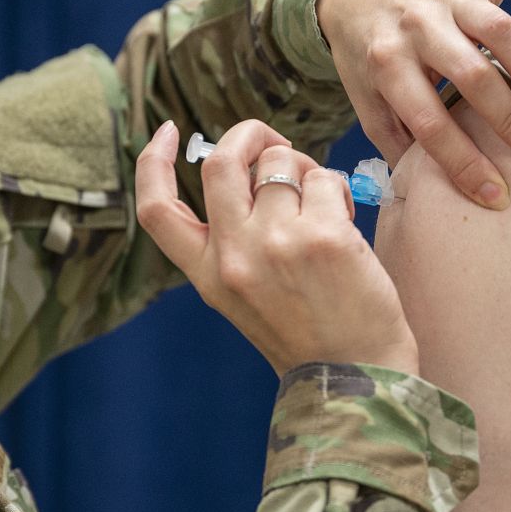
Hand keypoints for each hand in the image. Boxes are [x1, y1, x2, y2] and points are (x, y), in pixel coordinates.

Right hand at [136, 119, 419, 376]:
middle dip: (247, 134)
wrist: (357, 381)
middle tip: (272, 140)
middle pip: (219, 163)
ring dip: (305, 169)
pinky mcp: (325, 237)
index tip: (169, 130)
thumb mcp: (245, 296)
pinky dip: (336, 189)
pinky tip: (345, 221)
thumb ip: (235, 241)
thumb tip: (252, 167)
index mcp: (208, 274)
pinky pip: (324, 179)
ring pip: (281, 162)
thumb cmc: (309, 335)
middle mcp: (234, 256)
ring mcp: (277, 244)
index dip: (154, 161)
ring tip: (322, 204)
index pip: (156, 210)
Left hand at [318, 0, 510, 209]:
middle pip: (472, 75)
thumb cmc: (369, 55)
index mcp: (387, 64)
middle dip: (509, 120)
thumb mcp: (364, 97)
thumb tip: (419, 192)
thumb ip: (390, 139)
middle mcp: (418, 26)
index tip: (496, 195)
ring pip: (500, 29)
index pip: (429, 122)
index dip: (463, 162)